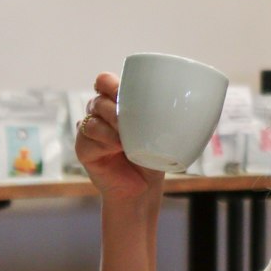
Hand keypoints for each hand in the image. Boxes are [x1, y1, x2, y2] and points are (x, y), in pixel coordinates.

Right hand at [77, 73, 164, 203]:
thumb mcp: (161, 132)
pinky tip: (117, 147)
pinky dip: (103, 141)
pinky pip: (86, 138)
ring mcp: (90, 130)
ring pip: (92, 118)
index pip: (104, 82)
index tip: (122, 91)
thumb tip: (186, 103)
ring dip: (110, 125)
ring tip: (125, 138)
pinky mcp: (83, 148)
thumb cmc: (154, 157)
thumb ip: (164, 114)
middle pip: (98, 99)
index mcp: (118, 103)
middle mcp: (101, 114)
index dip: (110, 83)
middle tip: (128, 119)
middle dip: (115, 107)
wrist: (143, 189)